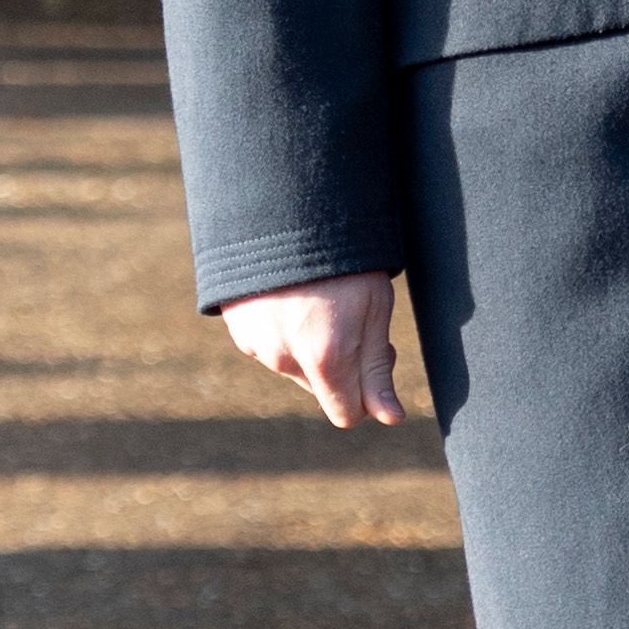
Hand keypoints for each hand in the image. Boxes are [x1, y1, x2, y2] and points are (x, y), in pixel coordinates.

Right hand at [220, 271, 404, 425]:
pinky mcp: (238, 330)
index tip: (378, 357)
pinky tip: (295, 297)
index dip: (368, 395)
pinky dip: (286, 332)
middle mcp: (284, 359)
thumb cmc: (343, 259)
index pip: (347, 414)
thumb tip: (390, 418)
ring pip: (296, 368)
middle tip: (356, 317)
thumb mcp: (374, 309)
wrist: (285, 210)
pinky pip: (271, 348)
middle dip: (344, 366)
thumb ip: (377, 370)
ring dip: (313, 347)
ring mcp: (256, 345)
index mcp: (325, 358)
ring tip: (322, 299)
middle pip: (324, 389)